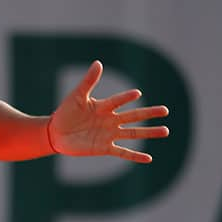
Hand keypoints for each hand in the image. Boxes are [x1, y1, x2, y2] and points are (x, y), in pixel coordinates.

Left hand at [47, 60, 169, 162]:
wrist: (56, 133)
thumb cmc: (65, 112)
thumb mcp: (77, 96)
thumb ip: (89, 81)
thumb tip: (98, 63)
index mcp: (104, 106)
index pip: (118, 101)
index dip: (126, 97)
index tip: (137, 94)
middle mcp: (110, 120)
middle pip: (134, 116)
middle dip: (149, 113)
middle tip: (165, 111)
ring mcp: (109, 134)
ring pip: (133, 133)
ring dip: (149, 132)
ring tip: (165, 131)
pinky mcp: (104, 148)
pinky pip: (123, 152)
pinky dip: (135, 156)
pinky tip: (149, 158)